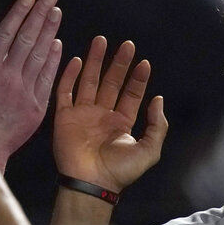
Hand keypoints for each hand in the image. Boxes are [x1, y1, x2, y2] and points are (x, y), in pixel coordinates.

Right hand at [0, 0, 62, 167]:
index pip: (6, 32)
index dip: (19, 13)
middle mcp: (7, 75)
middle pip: (27, 38)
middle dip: (40, 15)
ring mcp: (24, 90)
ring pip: (39, 55)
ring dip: (50, 31)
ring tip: (57, 12)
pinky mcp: (36, 106)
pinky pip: (47, 79)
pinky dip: (54, 60)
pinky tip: (59, 43)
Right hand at [53, 36, 166, 191]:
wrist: (92, 183)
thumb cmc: (121, 171)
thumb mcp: (149, 150)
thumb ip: (158, 125)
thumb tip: (158, 100)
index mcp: (122, 122)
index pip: (131, 94)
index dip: (138, 78)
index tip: (144, 62)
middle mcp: (102, 115)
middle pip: (112, 82)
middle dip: (119, 63)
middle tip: (127, 44)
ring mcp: (83, 114)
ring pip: (89, 81)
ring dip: (95, 61)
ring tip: (101, 40)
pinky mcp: (65, 117)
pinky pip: (65, 91)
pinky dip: (70, 75)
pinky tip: (77, 59)